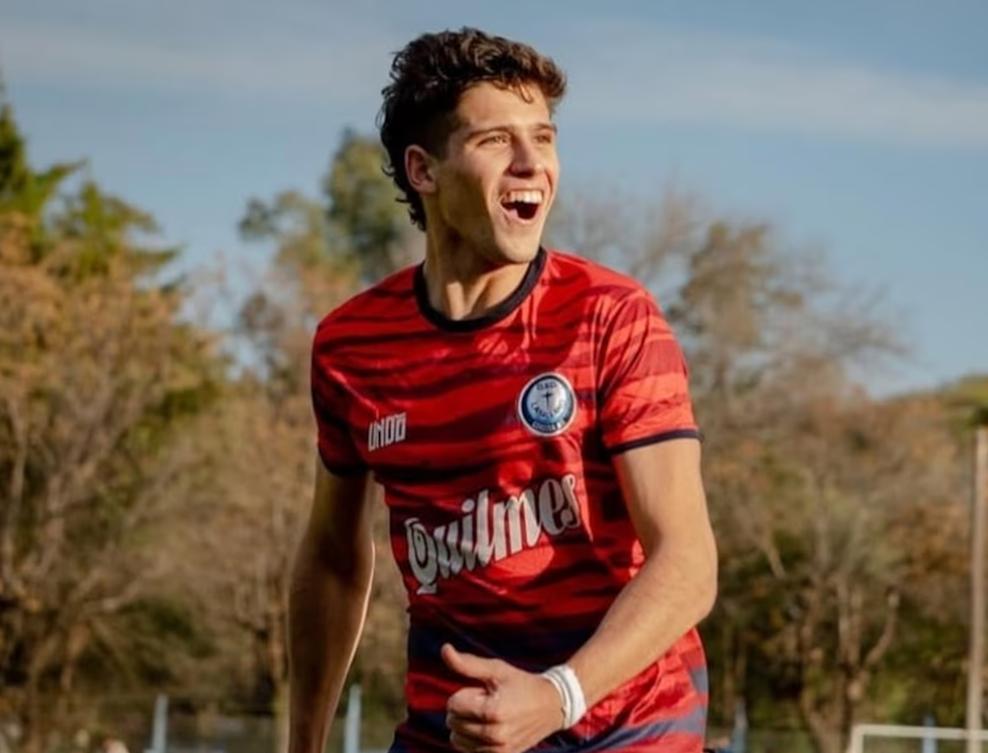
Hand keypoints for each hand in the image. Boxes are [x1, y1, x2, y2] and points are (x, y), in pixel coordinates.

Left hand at [442, 643, 564, 752]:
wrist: (551, 706)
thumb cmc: (520, 683)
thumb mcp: (496, 669)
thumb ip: (467, 663)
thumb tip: (444, 649)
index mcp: (493, 712)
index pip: (453, 704)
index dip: (465, 693)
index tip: (485, 692)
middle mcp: (495, 735)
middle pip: (452, 722)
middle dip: (464, 709)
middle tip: (488, 702)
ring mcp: (498, 750)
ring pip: (456, 739)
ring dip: (466, 726)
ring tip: (489, 716)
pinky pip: (468, 751)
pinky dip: (471, 740)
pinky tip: (487, 728)